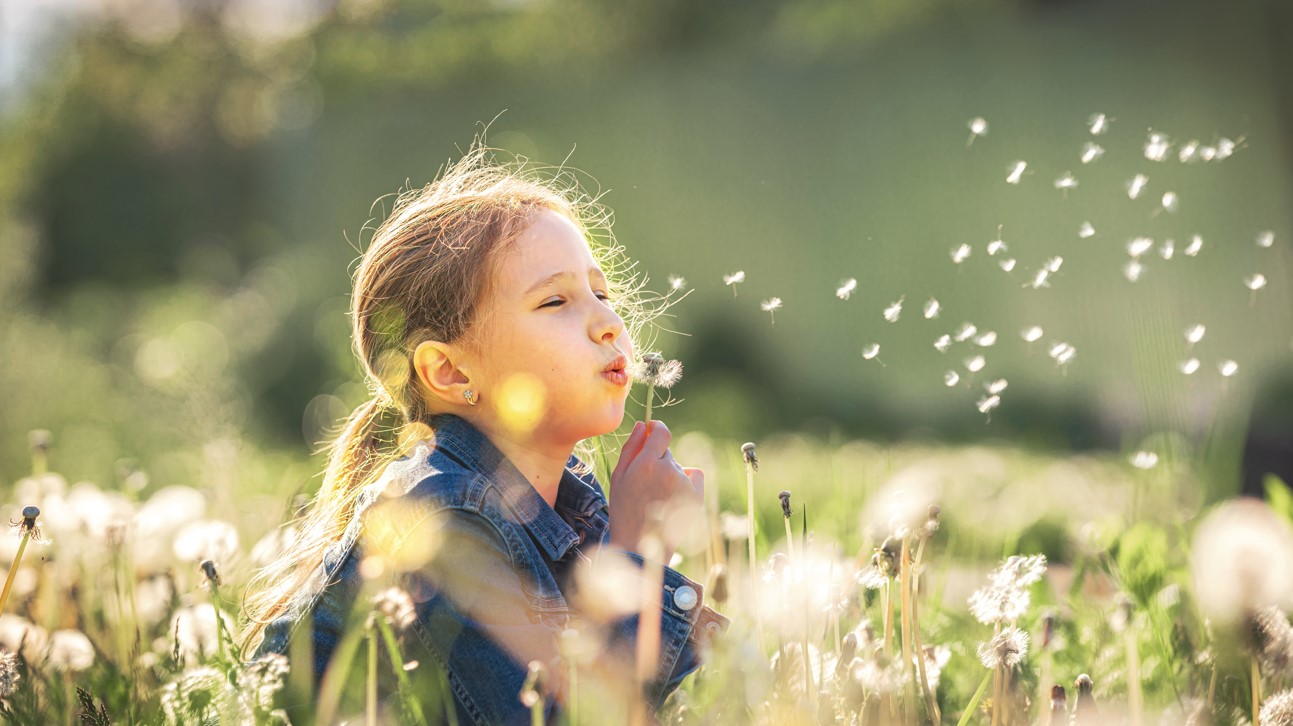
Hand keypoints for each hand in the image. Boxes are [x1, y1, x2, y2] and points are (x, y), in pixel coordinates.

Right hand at [607, 420, 703, 558]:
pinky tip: (673, 496)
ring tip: (657, 496)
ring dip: (670, 473)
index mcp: (647, 464)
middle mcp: (669, 471)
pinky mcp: (696, 497)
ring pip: (678, 466)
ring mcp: (684, 484)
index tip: (653, 429)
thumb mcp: (619, 476)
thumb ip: (631, 447)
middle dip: (658, 459)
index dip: (657, 427)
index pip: (662, 432)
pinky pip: (694, 475)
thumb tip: (642, 425)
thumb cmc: (624, 510)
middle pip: (667, 452)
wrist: (640, 545)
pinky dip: (687, 480)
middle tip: (646, 482)